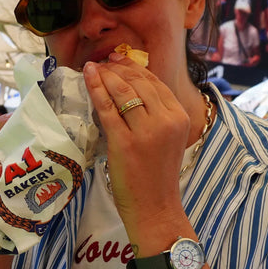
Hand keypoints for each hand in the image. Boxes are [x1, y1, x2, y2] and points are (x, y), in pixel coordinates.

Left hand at [82, 53, 191, 237]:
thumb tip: (133, 90)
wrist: (156, 208)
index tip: (118, 60)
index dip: (134, 67)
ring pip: (123, 91)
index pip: (155, 82)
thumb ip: (158, 116)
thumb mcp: (168, 140)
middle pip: (139, 82)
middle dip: (118, 68)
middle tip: (102, 63)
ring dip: (106, 75)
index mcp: (180, 117)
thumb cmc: (158, 177)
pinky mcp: (124, 143)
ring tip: (93, 68)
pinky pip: (107, 108)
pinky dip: (96, 89)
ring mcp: (146, 132)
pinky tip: (88, 77)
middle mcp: (166, 120)